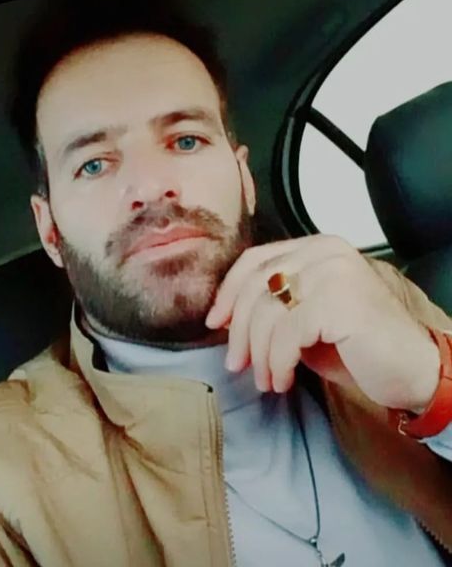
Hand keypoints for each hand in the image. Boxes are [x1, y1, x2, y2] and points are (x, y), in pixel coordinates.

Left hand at [205, 235, 439, 411]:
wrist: (413, 370)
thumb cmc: (357, 346)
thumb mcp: (304, 320)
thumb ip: (272, 307)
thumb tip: (227, 317)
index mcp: (315, 248)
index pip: (254, 260)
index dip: (228, 293)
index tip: (216, 323)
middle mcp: (324, 251)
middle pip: (255, 286)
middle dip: (239, 332)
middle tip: (236, 364)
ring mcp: (333, 272)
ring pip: (266, 312)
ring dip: (259, 354)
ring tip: (266, 379)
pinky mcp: (339, 300)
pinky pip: (286, 334)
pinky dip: (277, 362)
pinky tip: (282, 380)